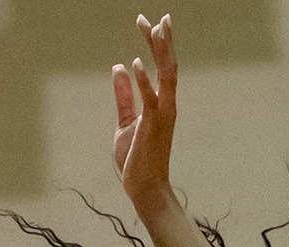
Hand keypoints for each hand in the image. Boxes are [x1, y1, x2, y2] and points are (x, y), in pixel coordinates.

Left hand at [112, 14, 176, 205]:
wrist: (146, 188)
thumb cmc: (137, 158)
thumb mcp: (125, 122)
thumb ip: (124, 95)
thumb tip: (119, 67)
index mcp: (161, 103)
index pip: (161, 66)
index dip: (157, 44)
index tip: (150, 22)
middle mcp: (167, 105)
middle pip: (168, 65)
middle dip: (163, 40)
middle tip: (159, 16)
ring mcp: (162, 114)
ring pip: (166, 76)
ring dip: (160, 52)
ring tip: (155, 28)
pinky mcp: (152, 126)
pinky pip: (149, 99)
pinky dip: (143, 81)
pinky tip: (135, 63)